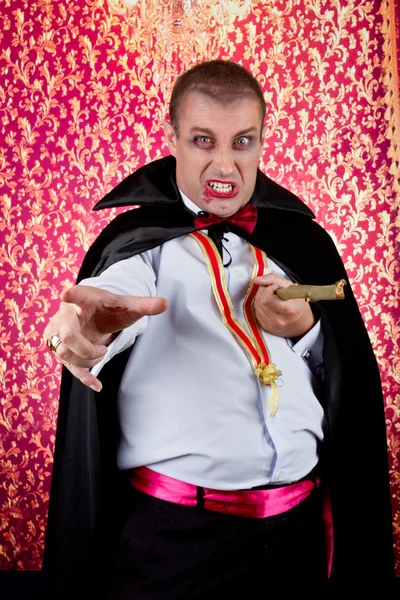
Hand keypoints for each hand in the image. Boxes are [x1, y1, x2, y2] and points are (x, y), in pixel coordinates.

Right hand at [44, 285, 167, 390]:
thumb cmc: (109, 308)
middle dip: (87, 349)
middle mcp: (66, 313)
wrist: (94, 315)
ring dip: (87, 360)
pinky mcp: (59, 347)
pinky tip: (97, 384)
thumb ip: (145, 304)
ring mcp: (58, 331)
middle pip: (68, 336)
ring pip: (65, 353)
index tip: (66, 294)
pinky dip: (83, 376)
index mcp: (83, 298)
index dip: (71, 296)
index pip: (76, 296)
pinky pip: (68, 366)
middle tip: (104, 350)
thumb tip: (166, 304)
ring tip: (101, 353)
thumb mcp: (127, 305)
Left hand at [253, 274, 314, 338]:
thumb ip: (273, 279)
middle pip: (260, 301)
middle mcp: (278, 320)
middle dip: (264, 292)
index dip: (269, 289)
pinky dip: (261, 307)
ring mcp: (271, 326)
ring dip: (261, 298)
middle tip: (273, 291)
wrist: (302, 324)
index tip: (276, 288)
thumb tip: (257, 280)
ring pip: (256, 306)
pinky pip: (256, 313)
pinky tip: (269, 306)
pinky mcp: (266, 328)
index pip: (266, 298)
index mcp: (288, 310)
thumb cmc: (299, 304)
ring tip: (272, 298)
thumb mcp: (292, 287)